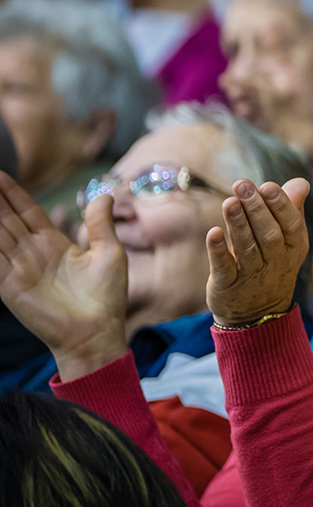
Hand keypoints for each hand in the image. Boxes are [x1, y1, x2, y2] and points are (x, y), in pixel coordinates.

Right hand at [0, 175, 127, 379]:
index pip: (29, 213)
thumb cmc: (106, 297)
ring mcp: (19, 268)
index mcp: (54, 245)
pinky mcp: (10, 285)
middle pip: (8, 219)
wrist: (97, 332)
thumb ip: (99, 224)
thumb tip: (104, 194)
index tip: (1, 175)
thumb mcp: (108, 253)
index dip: (15, 195)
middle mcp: (33, 253)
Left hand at [205, 178, 311, 327]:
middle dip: (256, 209)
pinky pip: (225, 267)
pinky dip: (219, 251)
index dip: (280, 205)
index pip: (290, 224)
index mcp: (293, 247)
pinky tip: (213, 233)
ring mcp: (252, 275)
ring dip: (238, 224)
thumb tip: (301, 182)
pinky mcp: (229, 286)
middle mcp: (276, 261)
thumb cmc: (273, 265)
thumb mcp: (288, 240)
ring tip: (230, 202)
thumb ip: (291, 209)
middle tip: (242, 185)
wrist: (259, 314)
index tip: (268, 185)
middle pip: (269, 234)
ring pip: (247, 248)